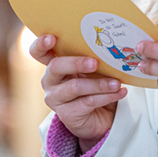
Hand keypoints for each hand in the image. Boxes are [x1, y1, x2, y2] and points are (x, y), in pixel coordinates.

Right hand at [29, 34, 126, 150]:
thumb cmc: (92, 86)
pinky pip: (87, 102)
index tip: (52, 38)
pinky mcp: (66, 114)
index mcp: (53, 64)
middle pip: (55, 67)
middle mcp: (49, 81)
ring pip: (75, 87)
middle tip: (95, 63)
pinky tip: (120, 92)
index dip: (41, 44)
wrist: (96, 118)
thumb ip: (91, 58)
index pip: (38, 52)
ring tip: (116, 82)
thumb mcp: (90, 70)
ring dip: (99, 84)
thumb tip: (108, 47)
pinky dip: (107, 96)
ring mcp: (55, 98)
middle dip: (76, 63)